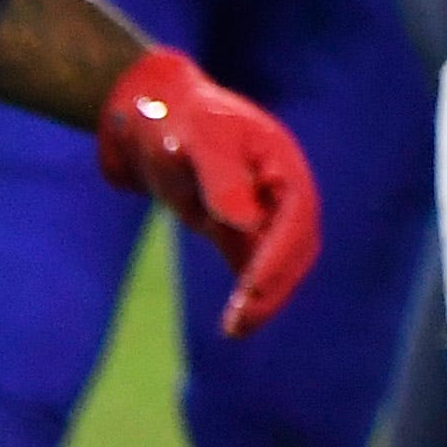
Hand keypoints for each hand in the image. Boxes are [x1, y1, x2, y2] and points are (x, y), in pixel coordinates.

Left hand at [95, 50, 320, 335]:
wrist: (152, 116)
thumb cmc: (176, 121)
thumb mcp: (196, 140)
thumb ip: (222, 178)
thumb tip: (248, 224)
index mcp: (282, 166)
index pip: (294, 220)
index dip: (277, 257)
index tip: (254, 290)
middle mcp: (282, 193)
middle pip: (294, 249)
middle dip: (273, 287)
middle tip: (241, 321)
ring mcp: (264, 213)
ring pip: (277, 265)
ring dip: (263, 298)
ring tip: (233, 330)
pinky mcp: (242, 231)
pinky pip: (254, 268)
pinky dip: (249, 295)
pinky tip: (234, 325)